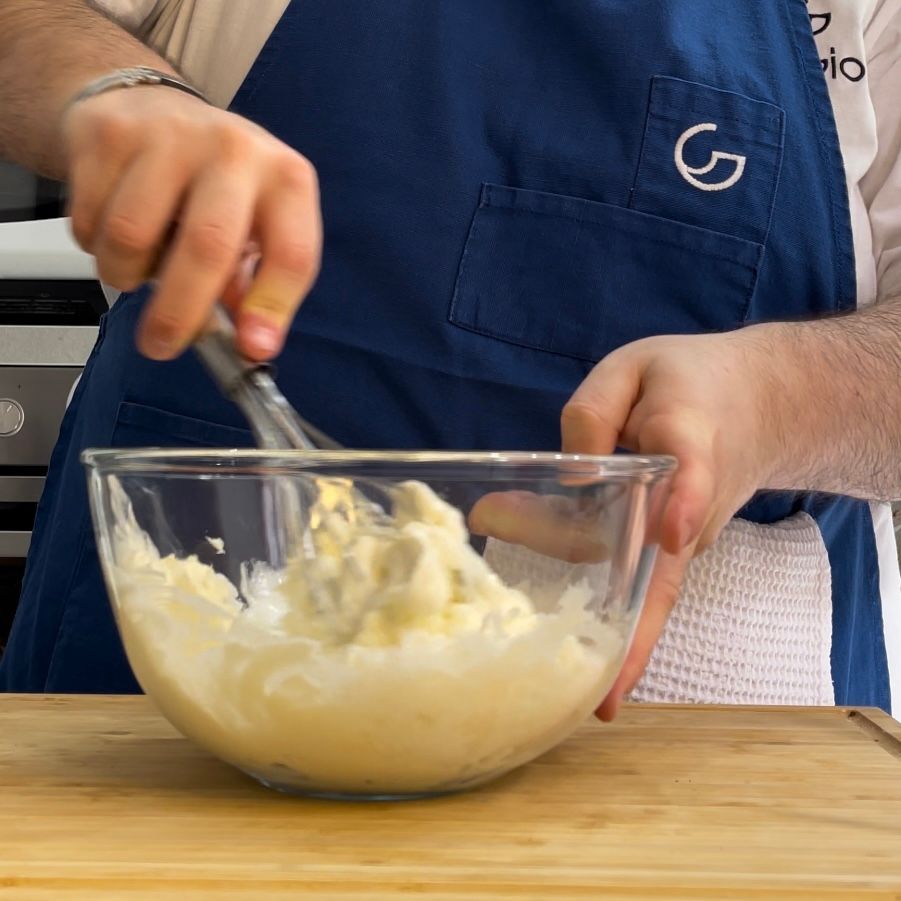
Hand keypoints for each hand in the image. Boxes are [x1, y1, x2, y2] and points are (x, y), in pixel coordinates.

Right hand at [62, 85, 321, 360]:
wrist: (148, 107)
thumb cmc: (213, 185)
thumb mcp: (255, 229)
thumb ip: (254, 289)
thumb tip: (250, 345)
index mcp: (285, 180)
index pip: (292, 252)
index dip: (272, 306)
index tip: (252, 347)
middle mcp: (235, 150)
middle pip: (207, 244)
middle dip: (180, 311)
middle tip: (160, 345)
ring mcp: (170, 135)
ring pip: (132, 236)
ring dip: (126, 274)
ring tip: (137, 268)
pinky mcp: (109, 133)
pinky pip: (89, 219)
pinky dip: (94, 245)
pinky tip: (111, 229)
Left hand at [561, 330, 774, 719]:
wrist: (759, 404)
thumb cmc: (685, 383)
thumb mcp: (633, 367)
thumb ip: (594, 410)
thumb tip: (567, 478)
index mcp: (688, 438)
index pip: (691, 470)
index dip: (682, 500)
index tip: (671, 532)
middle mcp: (692, 503)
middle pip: (667, 571)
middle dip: (633, 631)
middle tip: (594, 691)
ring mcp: (688, 535)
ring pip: (653, 594)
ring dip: (620, 643)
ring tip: (580, 698)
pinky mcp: (676, 550)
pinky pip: (646, 591)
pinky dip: (618, 627)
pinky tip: (584, 665)